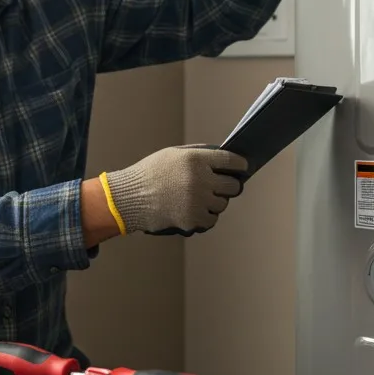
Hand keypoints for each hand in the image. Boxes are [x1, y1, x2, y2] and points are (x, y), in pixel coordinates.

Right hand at [100, 145, 248, 236]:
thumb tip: (222, 157)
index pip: (231, 160)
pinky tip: (195, 211)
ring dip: (215, 202)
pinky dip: (206, 217)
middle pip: (232, 185)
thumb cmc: (149, 174)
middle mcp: (200, 179)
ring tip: (200, 199)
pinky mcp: (192, 218)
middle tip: (224, 187)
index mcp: (195, 159)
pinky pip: (212, 219)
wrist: (129, 198)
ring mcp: (197, 200)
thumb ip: (198, 155)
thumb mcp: (172, 154)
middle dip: (230, 186)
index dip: (241, 164)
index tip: (244, 167)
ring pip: (222, 204)